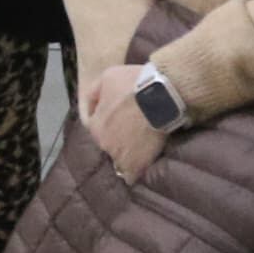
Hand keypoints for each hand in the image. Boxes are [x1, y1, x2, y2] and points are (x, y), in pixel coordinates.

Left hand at [80, 63, 167, 180]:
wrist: (163, 95)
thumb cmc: (134, 83)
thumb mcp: (106, 77)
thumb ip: (93, 94)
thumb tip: (90, 108)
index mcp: (95, 127)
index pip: (95, 129)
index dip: (106, 122)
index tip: (117, 119)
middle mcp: (105, 145)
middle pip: (107, 145)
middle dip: (115, 140)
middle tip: (129, 132)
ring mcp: (122, 157)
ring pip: (119, 161)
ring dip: (125, 156)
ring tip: (138, 148)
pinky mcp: (139, 165)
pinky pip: (132, 175)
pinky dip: (135, 172)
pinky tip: (140, 165)